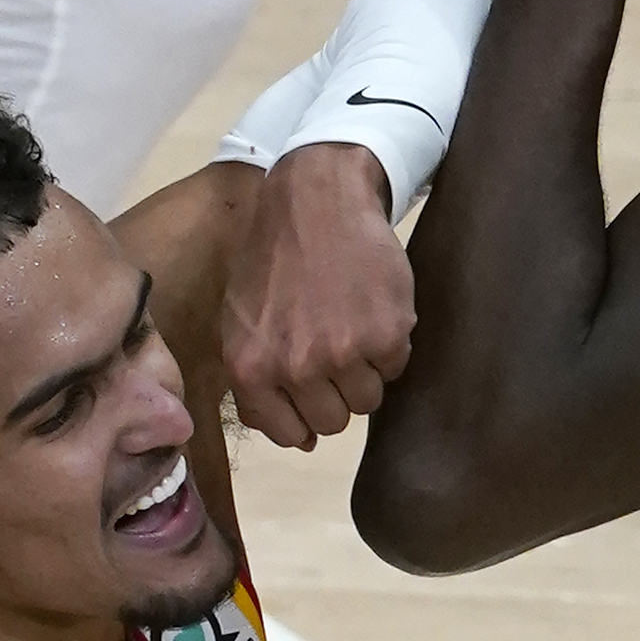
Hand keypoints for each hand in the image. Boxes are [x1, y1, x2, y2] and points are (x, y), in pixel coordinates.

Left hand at [222, 143, 413, 450]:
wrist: (318, 199)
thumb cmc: (274, 258)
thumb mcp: (242, 320)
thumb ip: (260, 384)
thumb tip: (302, 442)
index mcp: (250, 367)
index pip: (289, 433)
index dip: (305, 413)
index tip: (311, 384)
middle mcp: (294, 366)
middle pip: (333, 422)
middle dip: (337, 392)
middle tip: (334, 347)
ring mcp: (343, 352)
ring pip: (368, 401)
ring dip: (366, 370)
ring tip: (353, 324)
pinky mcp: (387, 333)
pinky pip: (397, 366)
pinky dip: (391, 344)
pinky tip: (372, 307)